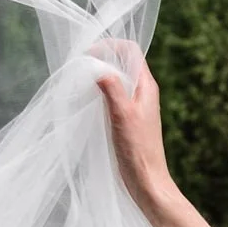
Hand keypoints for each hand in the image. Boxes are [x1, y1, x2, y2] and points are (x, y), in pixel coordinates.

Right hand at [94, 41, 178, 226]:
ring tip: (81, 81)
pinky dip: (100, 92)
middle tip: (80, 66)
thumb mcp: (122, 115)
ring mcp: (137, 106)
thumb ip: (112, 88)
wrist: (148, 182)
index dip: (109, 45)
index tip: (88, 54)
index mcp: (147, 86)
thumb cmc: (138, 150)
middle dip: (101, 58)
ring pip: (117, 79)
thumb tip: (99, 68)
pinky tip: (88, 101)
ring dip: (99, 75)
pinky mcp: (129, 119)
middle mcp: (144, 92)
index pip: (130, 50)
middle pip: (122, 62)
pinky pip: (114, 96)